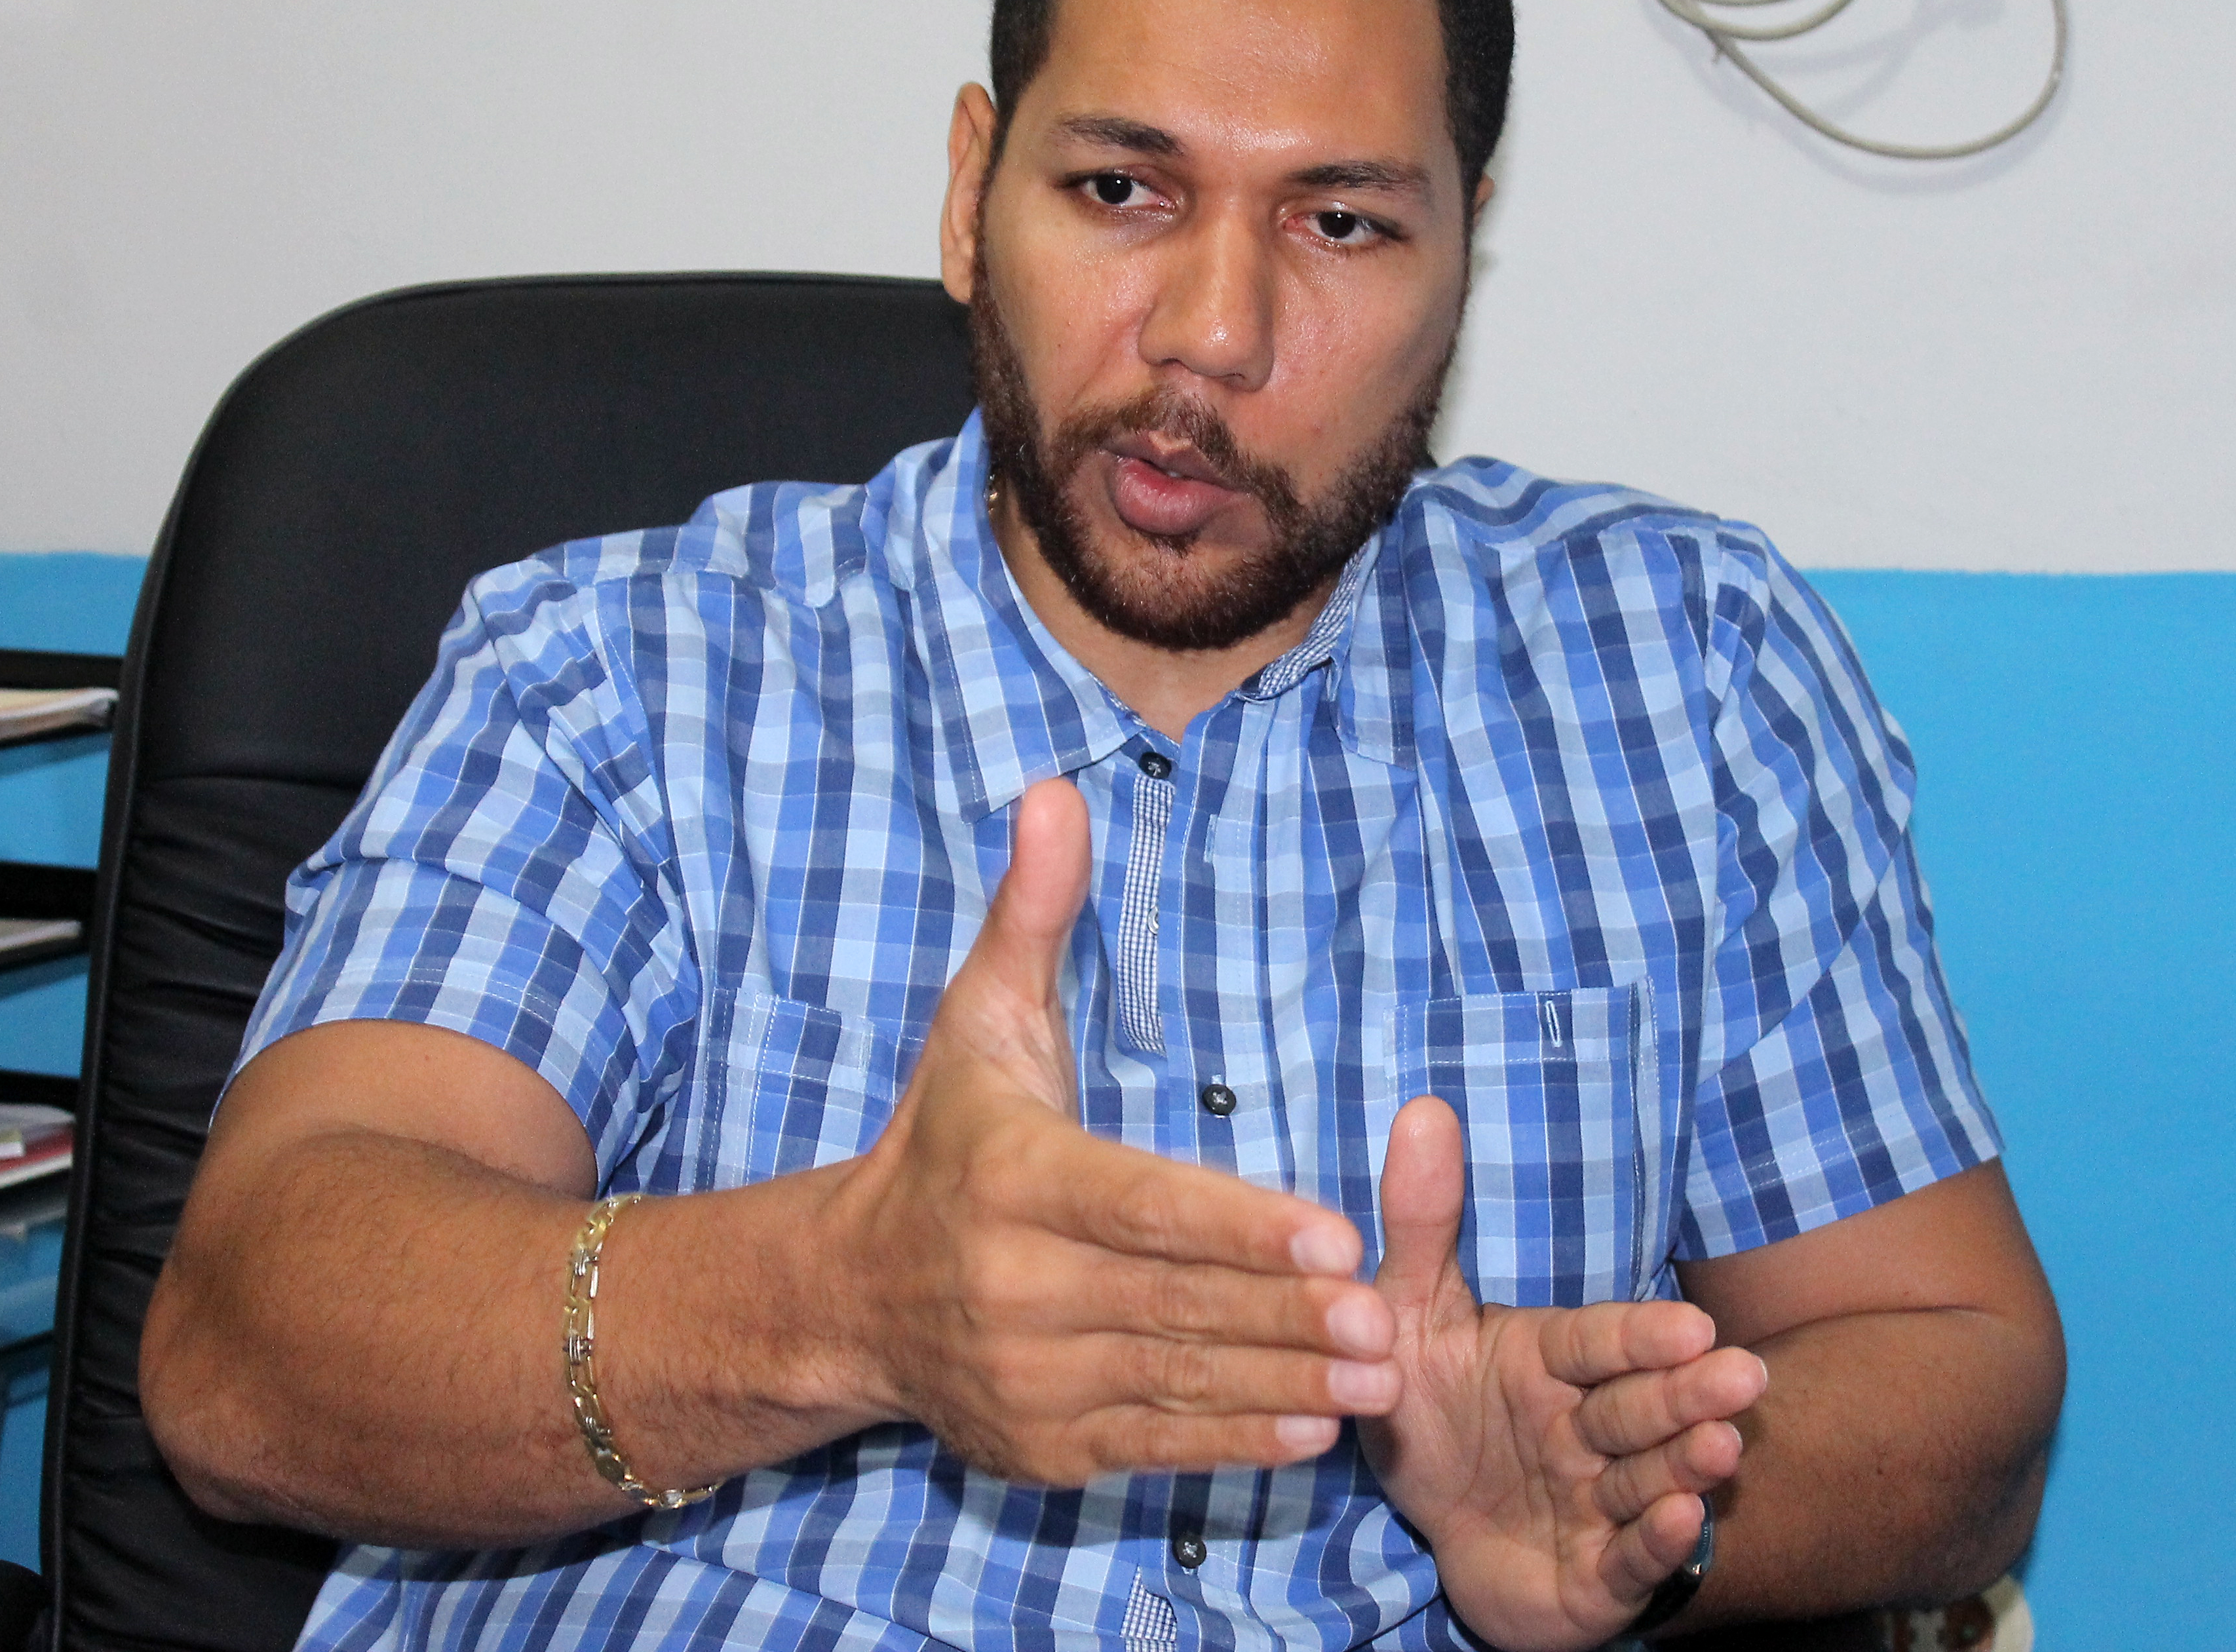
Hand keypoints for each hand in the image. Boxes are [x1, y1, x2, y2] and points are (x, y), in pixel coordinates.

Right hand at [836, 779, 1401, 1484]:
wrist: (847, 1294)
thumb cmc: (943, 1141)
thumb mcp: (980, 1019)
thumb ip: (1032, 913)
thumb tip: (1056, 791)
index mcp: (1011, 1178)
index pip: (1140, 1206)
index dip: (1239, 1227)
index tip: (1336, 1236)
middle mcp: (1011, 1286)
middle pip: (1172, 1303)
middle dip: (1286, 1316)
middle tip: (1388, 1320)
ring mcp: (1024, 1376)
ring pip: (1173, 1381)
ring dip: (1284, 1384)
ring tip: (1380, 1377)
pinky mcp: (1039, 1444)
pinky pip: (1150, 1444)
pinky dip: (1231, 1443)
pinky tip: (1312, 1431)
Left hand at [1361, 1098, 1767, 1651]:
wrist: (1438, 1537)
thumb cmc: (1436, 1417)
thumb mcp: (1411, 1318)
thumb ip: (1421, 1224)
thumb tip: (1422, 1106)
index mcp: (1548, 1363)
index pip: (1597, 1344)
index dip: (1639, 1338)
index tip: (1690, 1325)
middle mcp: (1584, 1429)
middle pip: (1636, 1407)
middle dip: (1685, 1392)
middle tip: (1739, 1376)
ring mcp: (1597, 1503)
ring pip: (1645, 1477)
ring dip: (1685, 1462)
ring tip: (1721, 1445)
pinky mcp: (1595, 1576)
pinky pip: (1626, 1557)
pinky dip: (1655, 1542)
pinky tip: (1685, 1520)